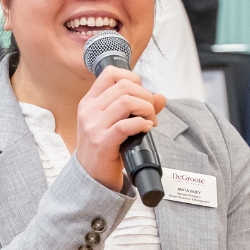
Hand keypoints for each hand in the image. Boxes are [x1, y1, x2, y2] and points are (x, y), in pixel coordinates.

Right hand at [74, 65, 166, 192]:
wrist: (91, 177)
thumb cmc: (105, 148)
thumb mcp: (116, 123)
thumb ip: (138, 108)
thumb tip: (161, 97)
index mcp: (90, 101)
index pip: (110, 73)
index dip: (132, 78)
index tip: (142, 94)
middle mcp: (89, 110)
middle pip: (124, 86)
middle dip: (145, 96)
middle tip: (151, 113)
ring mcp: (94, 126)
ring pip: (127, 101)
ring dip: (146, 109)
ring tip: (150, 121)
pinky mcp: (102, 142)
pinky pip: (126, 125)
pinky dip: (142, 124)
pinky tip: (147, 129)